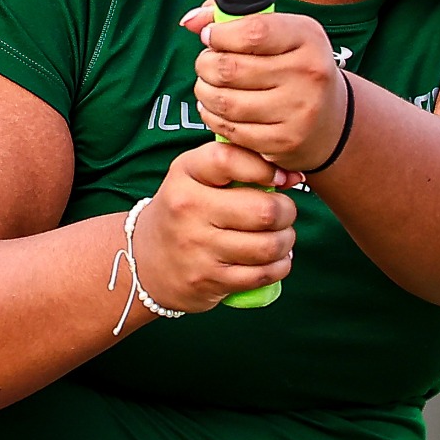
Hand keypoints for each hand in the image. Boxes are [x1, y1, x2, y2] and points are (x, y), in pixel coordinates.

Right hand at [133, 142, 299, 311]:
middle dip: (287, 211)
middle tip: (285, 212)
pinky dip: (279, 266)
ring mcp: (198, 247)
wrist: (145, 260)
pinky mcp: (208, 279)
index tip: (283, 177)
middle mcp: (188, 208)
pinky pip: (261, 275)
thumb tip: (293, 175)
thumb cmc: (185, 209)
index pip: (229, 160)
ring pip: (267, 246)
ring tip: (282, 236)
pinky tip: (276, 259)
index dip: (266, 167)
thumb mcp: (196, 174)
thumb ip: (238, 163)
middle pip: (263, 210)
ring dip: (286, 241)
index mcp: (186, 172)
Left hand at [180, 6, 347, 171]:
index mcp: (307, 37)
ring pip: (226, 101)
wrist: (330, 119)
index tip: (211, 36)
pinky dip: (213, 118)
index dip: (221, 34)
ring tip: (207, 85)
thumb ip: (235, 19)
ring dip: (204, 92)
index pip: (253, 31)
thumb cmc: (295, 67)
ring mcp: (298, 110)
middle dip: (206, 64)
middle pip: (231, 68)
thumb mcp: (280, 34)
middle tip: (206, 63)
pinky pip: (231, 129)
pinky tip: (216, 109)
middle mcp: (308, 73)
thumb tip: (191, 21)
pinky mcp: (284, 141)